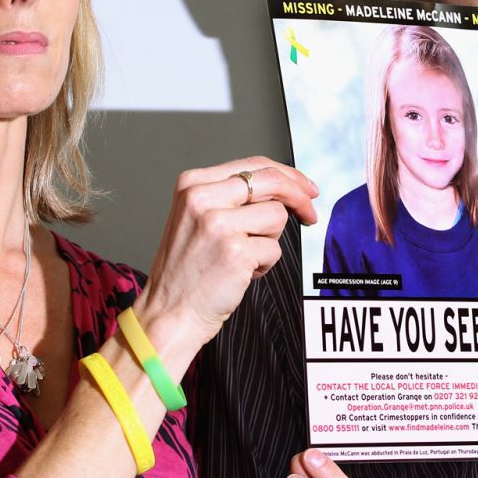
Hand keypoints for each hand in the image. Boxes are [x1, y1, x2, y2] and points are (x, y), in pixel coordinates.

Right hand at [136, 156, 317, 349]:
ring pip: (277, 215)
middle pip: (271, 181)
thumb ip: (230, 197)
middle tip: (309, 212)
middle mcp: (202, 198)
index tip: (304, 187)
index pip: (252, 165)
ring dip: (270, 239)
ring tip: (244, 256)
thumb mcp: (196, 218)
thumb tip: (283, 186)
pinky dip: (265, 264)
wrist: (168, 312)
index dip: (287, 175)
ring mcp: (218, 224)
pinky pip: (274, 248)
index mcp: (192, 184)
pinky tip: (241, 273)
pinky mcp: (236, 251)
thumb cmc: (186, 271)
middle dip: (299, 195)